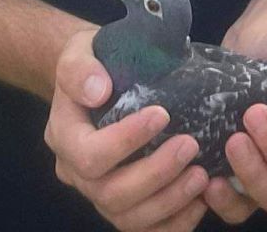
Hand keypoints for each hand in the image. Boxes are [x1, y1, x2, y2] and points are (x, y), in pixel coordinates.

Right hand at [44, 27, 209, 231]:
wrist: (94, 81)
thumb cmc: (92, 63)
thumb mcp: (79, 52)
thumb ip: (81, 69)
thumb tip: (98, 90)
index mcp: (65, 138)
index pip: (90, 155)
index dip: (126, 141)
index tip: (163, 114)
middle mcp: (77, 174)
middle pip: (110, 194)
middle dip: (155, 173)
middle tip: (191, 145)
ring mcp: (98, 194)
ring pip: (128, 219)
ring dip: (169, 201)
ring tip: (202, 174)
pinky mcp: (123, 204)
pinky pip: (144, 230)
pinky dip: (173, 223)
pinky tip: (200, 201)